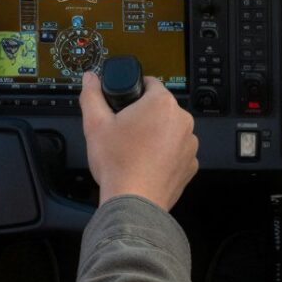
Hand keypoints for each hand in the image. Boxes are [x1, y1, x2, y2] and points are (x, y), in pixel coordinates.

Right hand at [80, 74, 198, 211]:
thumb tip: (91, 79)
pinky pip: (176, 152)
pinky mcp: (190, 165)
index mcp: (162, 104)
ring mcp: (189, 144)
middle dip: (144, 116)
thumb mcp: (95, 124)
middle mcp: (182, 121)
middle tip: (125, 131)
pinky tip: (146, 163)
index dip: (134, 91)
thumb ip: (92, 95)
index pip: (151, 83)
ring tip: (135, 150)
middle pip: (161, 108)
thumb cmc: (118, 164)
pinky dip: (164, 155)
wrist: (133, 202)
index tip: (124, 105)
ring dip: (156, 135)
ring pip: (170, 131)